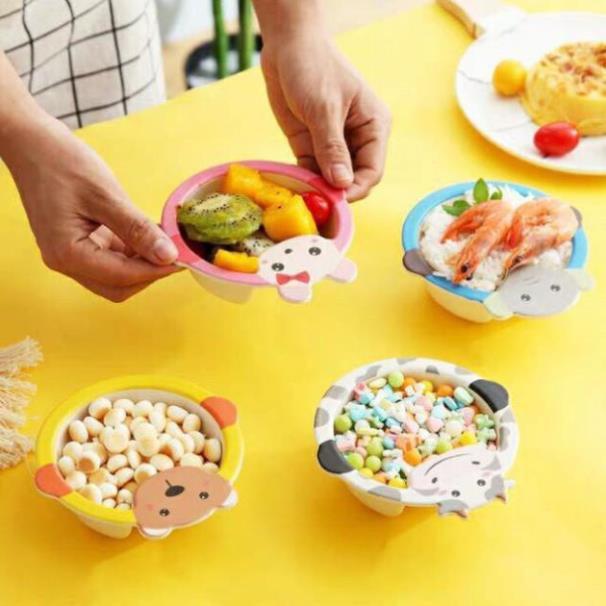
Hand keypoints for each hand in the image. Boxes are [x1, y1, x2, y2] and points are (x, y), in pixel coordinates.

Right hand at [4, 114, 179, 301]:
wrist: (33, 144)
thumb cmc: (62, 163)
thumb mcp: (106, 196)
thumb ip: (137, 229)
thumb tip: (168, 256)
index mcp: (67, 253)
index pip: (122, 278)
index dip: (156, 271)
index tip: (184, 259)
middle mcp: (66, 262)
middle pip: (119, 286)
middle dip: (150, 272)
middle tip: (177, 252)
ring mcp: (71, 255)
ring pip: (117, 276)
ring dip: (143, 263)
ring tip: (165, 240)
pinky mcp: (79, 244)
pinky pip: (112, 258)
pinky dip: (134, 251)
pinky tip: (150, 234)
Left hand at [261, 34, 390, 200]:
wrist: (287, 46)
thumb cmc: (314, 67)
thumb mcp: (324, 108)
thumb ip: (332, 148)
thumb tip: (342, 183)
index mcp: (373, 127)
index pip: (372, 171)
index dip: (356, 189)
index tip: (336, 199)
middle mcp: (356, 139)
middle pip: (353, 179)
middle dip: (337, 191)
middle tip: (316, 199)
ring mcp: (333, 144)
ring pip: (331, 179)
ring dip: (318, 188)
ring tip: (303, 195)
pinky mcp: (310, 145)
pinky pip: (311, 171)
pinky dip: (304, 180)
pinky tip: (294, 185)